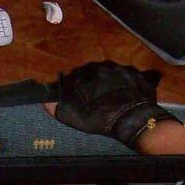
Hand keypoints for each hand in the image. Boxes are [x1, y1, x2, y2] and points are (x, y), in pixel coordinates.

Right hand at [49, 60, 177, 150]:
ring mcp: (123, 68)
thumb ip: (57, 108)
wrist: (132, 119)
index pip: (78, 75)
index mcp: (87, 73)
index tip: (82, 96)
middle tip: (98, 97)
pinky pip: (132, 75)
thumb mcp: (74, 117)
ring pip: (113, 72)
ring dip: (112, 81)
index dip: (79, 86)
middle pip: (96, 72)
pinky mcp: (139, 74)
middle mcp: (104, 66)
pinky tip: (129, 93)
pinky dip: (129, 82)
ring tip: (114, 95)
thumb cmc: (101, 118)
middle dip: (95, 82)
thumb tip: (45, 101)